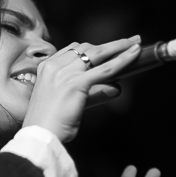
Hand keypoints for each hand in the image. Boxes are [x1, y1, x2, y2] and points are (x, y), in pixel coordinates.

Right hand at [22, 36, 141, 142]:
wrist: (39, 136)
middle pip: (86, 47)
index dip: (93, 47)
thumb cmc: (51, 124)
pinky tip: (134, 54)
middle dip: (109, 44)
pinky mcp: (76, 83)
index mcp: (46, 68)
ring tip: (136, 43)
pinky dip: (122, 60)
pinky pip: (106, 69)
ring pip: (97, 53)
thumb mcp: (69, 103)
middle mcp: (54, 66)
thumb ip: (93, 93)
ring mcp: (64, 73)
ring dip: (119, 46)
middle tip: (130, 41)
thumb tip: (117, 88)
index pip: (73, 49)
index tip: (108, 48)